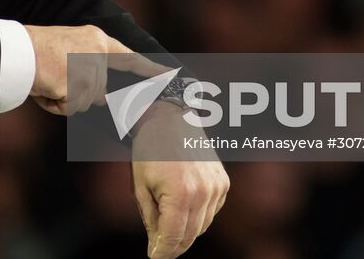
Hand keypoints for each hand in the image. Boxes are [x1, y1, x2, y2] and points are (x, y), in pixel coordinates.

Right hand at [22, 24, 168, 115]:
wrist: (16, 52)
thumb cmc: (34, 53)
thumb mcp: (68, 54)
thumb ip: (89, 72)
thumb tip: (103, 98)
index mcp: (96, 40)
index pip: (129, 58)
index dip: (150, 69)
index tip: (170, 76)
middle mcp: (97, 53)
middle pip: (97, 92)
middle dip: (75, 94)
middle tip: (52, 79)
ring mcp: (89, 69)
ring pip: (82, 103)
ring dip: (62, 99)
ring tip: (46, 80)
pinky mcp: (78, 84)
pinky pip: (69, 108)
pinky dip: (54, 104)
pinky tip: (45, 87)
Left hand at [131, 102, 229, 257]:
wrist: (171, 118)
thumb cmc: (150, 150)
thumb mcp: (140, 186)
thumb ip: (151, 219)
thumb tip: (157, 246)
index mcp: (180, 193)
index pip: (173, 237)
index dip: (162, 252)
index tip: (154, 257)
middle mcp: (204, 192)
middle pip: (190, 236)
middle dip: (174, 246)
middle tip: (160, 249)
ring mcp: (217, 187)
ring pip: (202, 226)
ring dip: (186, 232)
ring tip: (169, 227)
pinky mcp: (223, 183)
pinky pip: (212, 212)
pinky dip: (199, 217)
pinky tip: (185, 208)